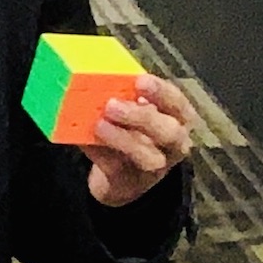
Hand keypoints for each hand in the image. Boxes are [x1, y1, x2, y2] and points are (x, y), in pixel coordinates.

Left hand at [86, 75, 193, 206]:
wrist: (123, 177)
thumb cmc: (132, 132)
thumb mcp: (135, 113)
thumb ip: (125, 99)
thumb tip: (95, 78)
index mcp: (177, 119)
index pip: (177, 103)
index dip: (161, 92)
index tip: (140, 81)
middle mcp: (174, 144)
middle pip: (169, 132)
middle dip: (141, 117)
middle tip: (112, 105)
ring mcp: (156, 167)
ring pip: (148, 156)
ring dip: (123, 139)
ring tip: (100, 125)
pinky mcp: (131, 183)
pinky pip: (116, 167)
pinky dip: (99, 153)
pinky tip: (85, 141)